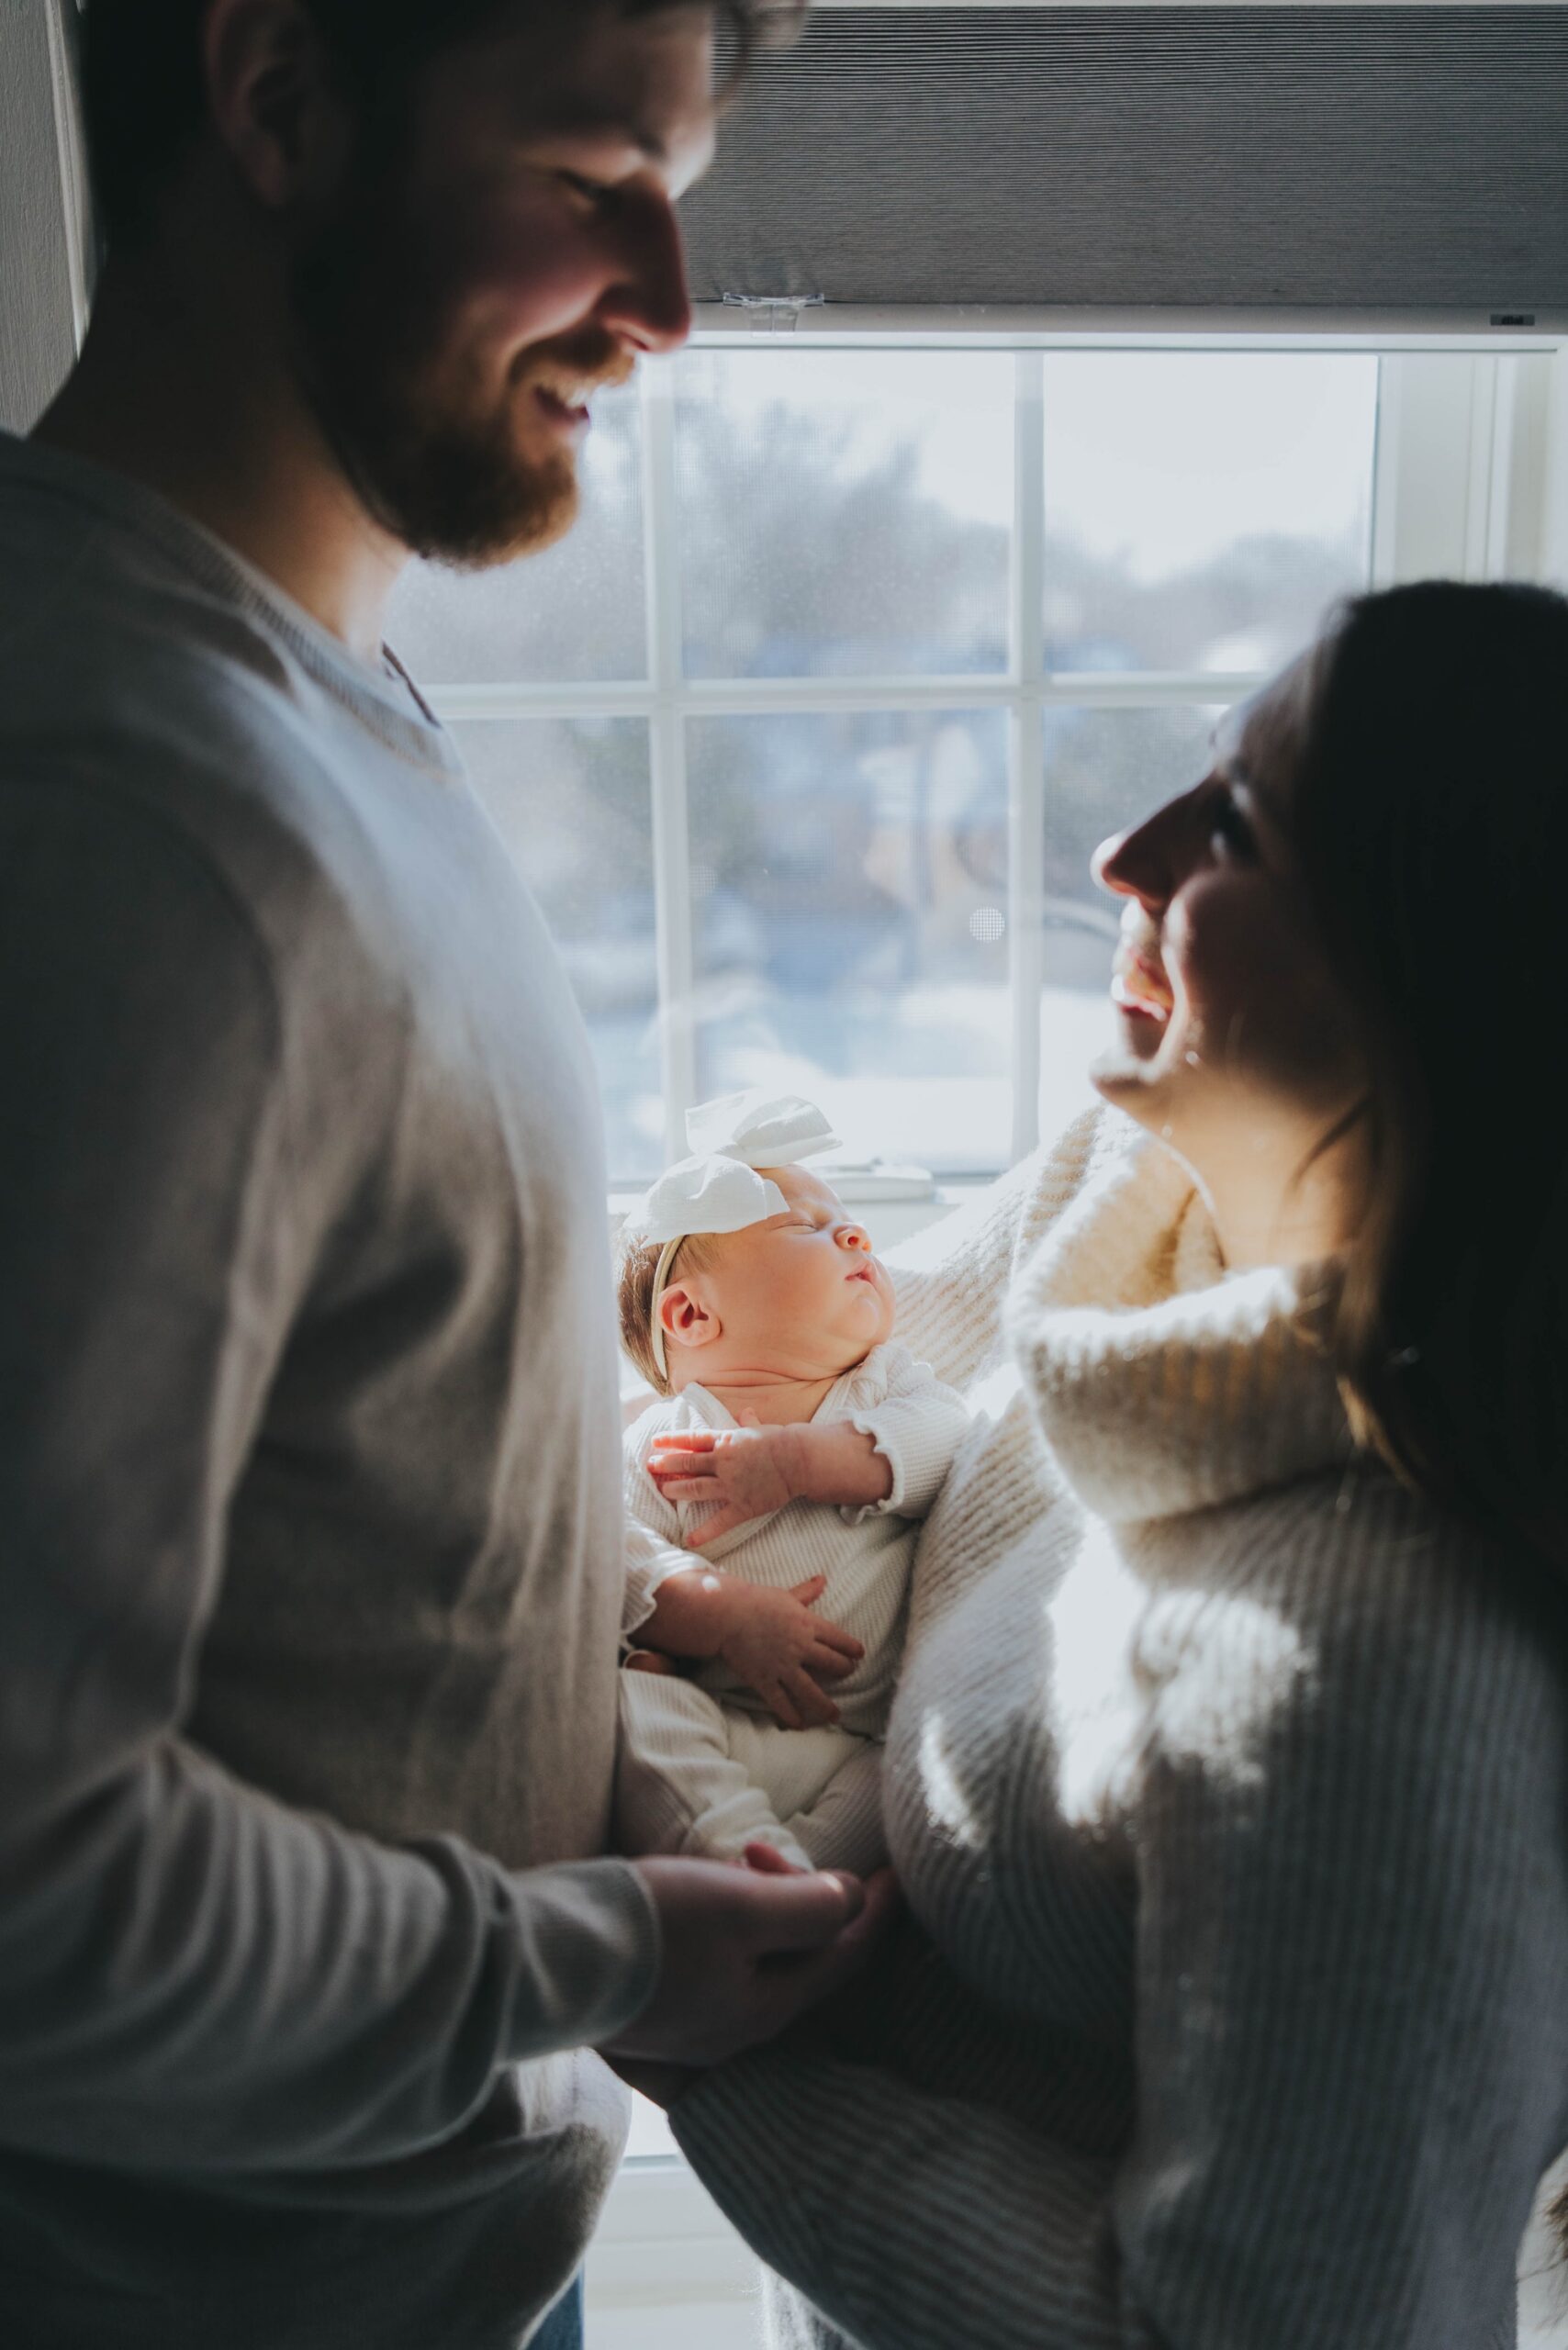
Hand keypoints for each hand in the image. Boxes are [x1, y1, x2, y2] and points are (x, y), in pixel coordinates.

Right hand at [601, 1853, 899, 2080]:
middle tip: (769, 1850)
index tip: (904, 1870)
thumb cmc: (651, 1929)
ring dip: (763, 1905)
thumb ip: (806, 1906)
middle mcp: (734, 2027)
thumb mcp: (740, 1907)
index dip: (877, 1909)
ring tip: (735, 1861)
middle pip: (799, 1960)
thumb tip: (849, 1900)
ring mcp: (692, 2022)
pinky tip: (702, 1892)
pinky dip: (728, 1922)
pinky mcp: (655, 2004)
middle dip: (804, 1899)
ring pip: (758, 1959)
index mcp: (766, 2008)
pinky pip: (718, 1961)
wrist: (548, 1958)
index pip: (843, 1955)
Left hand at [649, 1415, 803, 1545]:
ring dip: (676, 1490)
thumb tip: (744, 1412)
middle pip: (687, 1463)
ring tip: (663, 1491)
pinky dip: (704, 1532)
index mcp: (726, 1441)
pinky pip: (719, 1522)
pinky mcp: (742, 1506)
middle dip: (666, 1465)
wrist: (798, 1460)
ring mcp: (730, 1485)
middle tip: (651, 1466)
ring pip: (695, 1488)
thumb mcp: (760, 1428)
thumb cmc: (781, 1441)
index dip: (670, 1441)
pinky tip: (689, 1539)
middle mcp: (723, 1462)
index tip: (655, 1443)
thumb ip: (748, 1422)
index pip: (691, 1439)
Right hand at [720, 1575, 862, 1729]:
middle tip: (848, 1674)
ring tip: (834, 1714)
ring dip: (825, 1705)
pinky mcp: (765, 1680)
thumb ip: (806, 1592)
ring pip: (811, 1691)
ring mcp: (783, 1666)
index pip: (839, 1640)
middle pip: (832, 1664)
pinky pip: (781, 1702)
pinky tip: (799, 1724)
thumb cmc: (754, 1600)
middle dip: (844, 1670)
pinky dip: (791, 1715)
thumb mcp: (785, 1595)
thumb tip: (822, 1579)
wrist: (726, 1615)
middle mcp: (801, 1647)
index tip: (859, 1655)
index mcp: (808, 1624)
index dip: (852, 1648)